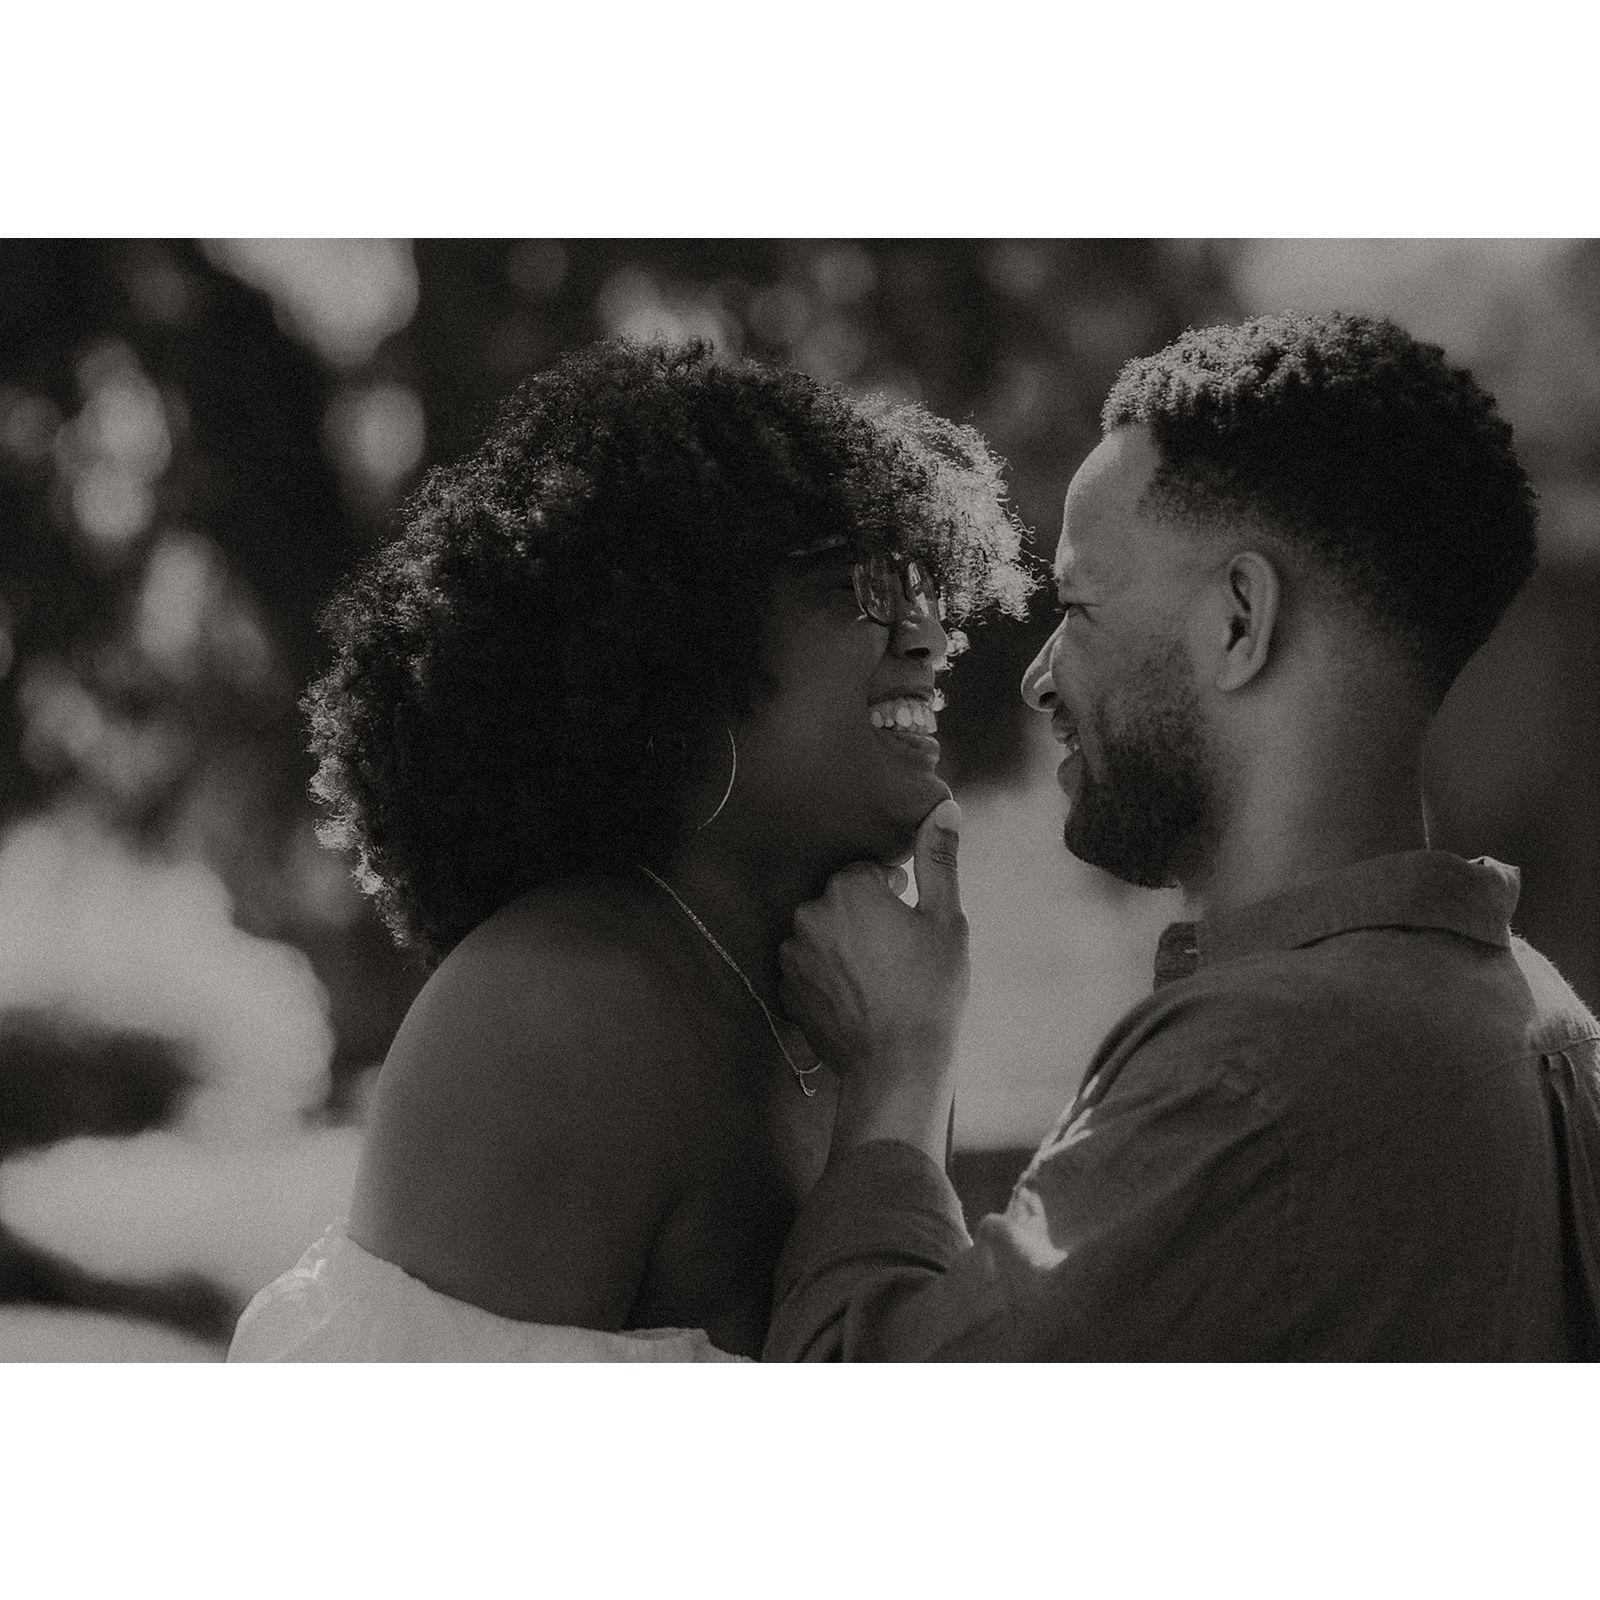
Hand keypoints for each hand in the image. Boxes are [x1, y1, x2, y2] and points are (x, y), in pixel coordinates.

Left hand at [778, 799, 968, 1161]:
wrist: (897, 1066)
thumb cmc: (930, 990)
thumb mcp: (945, 920)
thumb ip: (939, 860)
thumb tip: (945, 808)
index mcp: (848, 889)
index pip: (867, 872)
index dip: (893, 892)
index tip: (910, 920)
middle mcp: (810, 915)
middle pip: (840, 901)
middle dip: (865, 917)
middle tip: (898, 952)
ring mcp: (793, 955)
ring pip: (822, 934)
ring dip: (844, 946)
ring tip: (878, 978)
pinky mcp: (787, 990)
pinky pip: (808, 967)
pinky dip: (828, 975)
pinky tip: (858, 997)